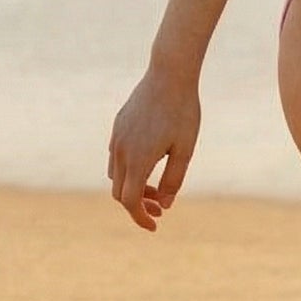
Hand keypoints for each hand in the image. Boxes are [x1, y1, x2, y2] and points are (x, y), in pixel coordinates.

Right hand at [107, 65, 201, 231]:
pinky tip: (148, 165)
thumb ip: (174, 180)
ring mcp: (117, 137)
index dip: (140, 217)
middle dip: (138, 205)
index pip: (130, 201)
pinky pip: (116, 156)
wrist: (170, 74)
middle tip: (161, 209)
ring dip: (133, 187)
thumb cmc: (183, 112)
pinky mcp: (118, 126)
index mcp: (138, 159)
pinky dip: (128, 170)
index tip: (155, 226)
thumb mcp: (185, 149)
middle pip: (120, 192)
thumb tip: (165, 205)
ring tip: (157, 189)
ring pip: (116, 174)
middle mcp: (121, 150)